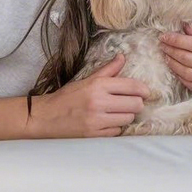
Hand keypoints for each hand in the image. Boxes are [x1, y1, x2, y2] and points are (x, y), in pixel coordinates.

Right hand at [27, 54, 148, 138]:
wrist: (45, 117)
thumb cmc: (67, 97)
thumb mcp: (86, 80)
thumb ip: (108, 70)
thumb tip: (122, 57)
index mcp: (97, 85)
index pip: (132, 86)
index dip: (144, 89)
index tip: (146, 92)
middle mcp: (98, 102)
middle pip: (136, 104)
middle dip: (136, 103)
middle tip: (131, 102)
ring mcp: (97, 120)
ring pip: (128, 118)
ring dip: (126, 115)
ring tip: (118, 112)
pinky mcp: (94, 134)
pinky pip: (117, 131)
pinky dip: (116, 127)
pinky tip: (108, 122)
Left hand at [160, 21, 191, 92]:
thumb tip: (182, 27)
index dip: (176, 40)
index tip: (164, 37)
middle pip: (188, 59)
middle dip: (171, 51)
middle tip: (162, 45)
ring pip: (187, 73)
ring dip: (173, 64)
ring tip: (166, 56)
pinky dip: (180, 77)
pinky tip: (175, 68)